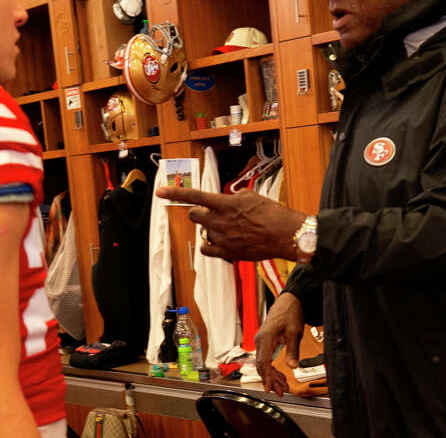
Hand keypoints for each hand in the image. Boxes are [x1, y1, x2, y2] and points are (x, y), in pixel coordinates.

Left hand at [155, 187, 305, 261]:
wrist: (285, 234)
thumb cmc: (272, 214)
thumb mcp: (251, 196)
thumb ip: (233, 198)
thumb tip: (227, 200)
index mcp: (224, 204)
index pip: (193, 196)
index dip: (174, 193)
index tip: (160, 192)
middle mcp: (219, 221)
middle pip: (194, 215)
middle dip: (198, 212)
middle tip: (211, 212)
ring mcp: (222, 238)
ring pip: (204, 232)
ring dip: (211, 228)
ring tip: (230, 228)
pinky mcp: (227, 253)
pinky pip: (207, 249)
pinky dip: (210, 245)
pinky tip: (219, 242)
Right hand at [254, 292, 303, 396]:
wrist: (289, 300)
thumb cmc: (290, 313)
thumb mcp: (295, 333)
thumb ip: (292, 351)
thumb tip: (292, 366)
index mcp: (266, 338)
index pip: (263, 362)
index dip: (267, 377)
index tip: (270, 388)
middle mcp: (260, 340)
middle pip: (261, 365)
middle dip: (271, 380)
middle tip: (281, 391)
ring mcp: (261, 340)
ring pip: (263, 363)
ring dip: (272, 375)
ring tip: (282, 386)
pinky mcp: (264, 341)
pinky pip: (265, 358)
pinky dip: (271, 368)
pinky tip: (279, 375)